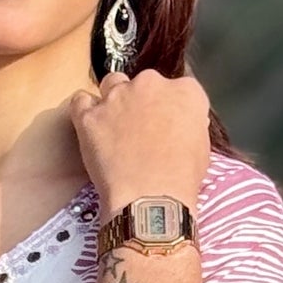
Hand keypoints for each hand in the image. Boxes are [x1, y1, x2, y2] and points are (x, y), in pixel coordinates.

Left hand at [68, 69, 210, 214]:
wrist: (152, 199)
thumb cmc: (180, 180)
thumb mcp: (201, 147)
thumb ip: (189, 125)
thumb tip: (179, 125)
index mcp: (185, 92)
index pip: (177, 88)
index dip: (168, 107)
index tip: (164, 123)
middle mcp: (151, 84)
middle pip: (143, 83)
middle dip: (141, 102)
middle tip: (139, 130)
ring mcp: (118, 97)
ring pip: (112, 84)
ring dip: (113, 100)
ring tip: (113, 126)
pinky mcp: (91, 115)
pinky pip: (81, 101)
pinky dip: (84, 110)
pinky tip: (90, 126)